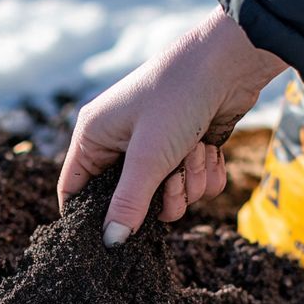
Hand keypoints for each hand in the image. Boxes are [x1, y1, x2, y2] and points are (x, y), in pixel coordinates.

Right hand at [58, 6, 286, 245]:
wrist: (230, 62)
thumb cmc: (177, 97)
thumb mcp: (148, 156)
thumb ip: (128, 203)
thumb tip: (111, 241)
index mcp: (94, 136)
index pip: (74, 189)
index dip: (90, 216)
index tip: (111, 237)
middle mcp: (120, 141)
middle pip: (129, 200)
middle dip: (160, 196)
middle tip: (173, 178)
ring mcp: (154, 145)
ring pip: (167, 196)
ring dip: (188, 182)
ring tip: (196, 150)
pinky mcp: (185, 147)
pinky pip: (191, 183)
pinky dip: (205, 172)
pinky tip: (210, 148)